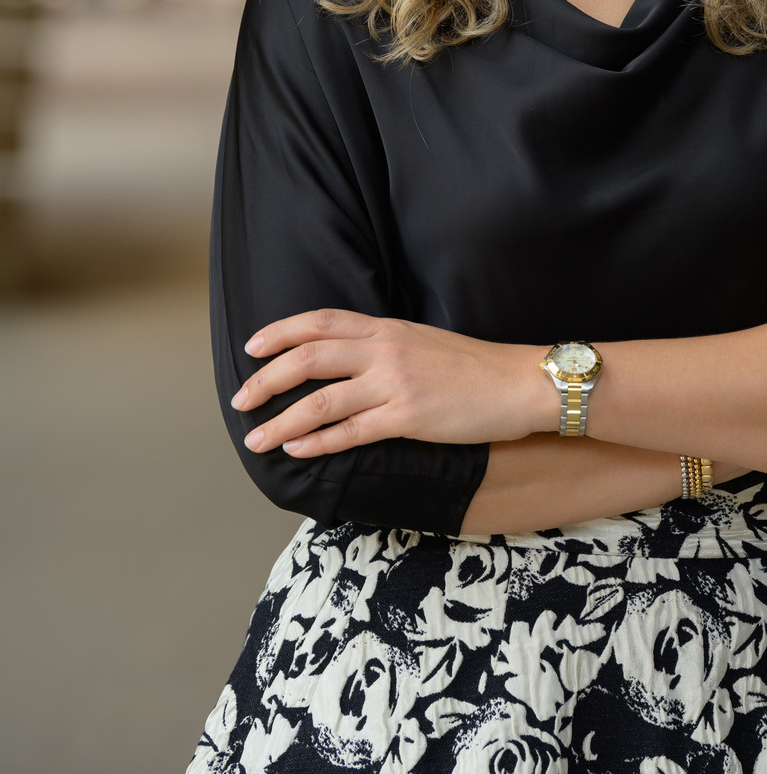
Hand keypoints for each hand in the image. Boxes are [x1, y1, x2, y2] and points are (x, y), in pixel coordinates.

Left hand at [231, 311, 548, 457]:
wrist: (518, 382)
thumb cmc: (474, 367)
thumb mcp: (423, 342)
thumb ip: (385, 346)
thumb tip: (349, 361)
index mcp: (387, 328)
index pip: (321, 321)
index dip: (280, 332)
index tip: (252, 347)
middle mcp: (385, 349)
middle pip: (309, 358)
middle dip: (267, 379)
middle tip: (240, 399)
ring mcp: (395, 383)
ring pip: (321, 400)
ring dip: (281, 422)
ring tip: (256, 439)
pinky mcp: (408, 416)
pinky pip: (351, 432)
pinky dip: (317, 443)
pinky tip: (297, 451)